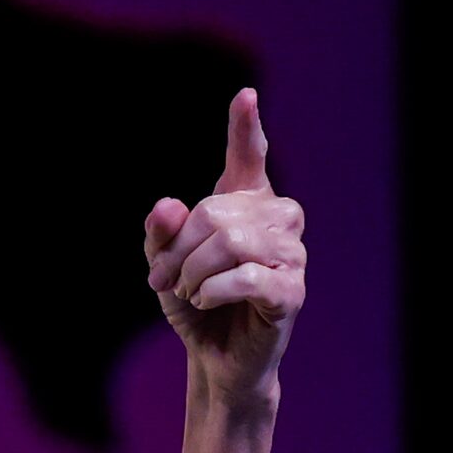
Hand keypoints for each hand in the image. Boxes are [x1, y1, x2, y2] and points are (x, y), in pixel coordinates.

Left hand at [142, 88, 305, 402]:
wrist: (214, 357)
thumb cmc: (194, 302)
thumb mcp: (163, 263)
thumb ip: (160, 232)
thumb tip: (168, 206)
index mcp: (246, 205)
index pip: (248, 158)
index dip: (245, 128)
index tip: (244, 95)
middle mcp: (276, 220)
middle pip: (216, 212)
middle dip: (177, 249)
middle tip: (162, 277)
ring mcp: (291, 254)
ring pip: (231, 242)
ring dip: (193, 272)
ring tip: (189, 290)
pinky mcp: (292, 290)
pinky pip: (245, 277)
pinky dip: (212, 291)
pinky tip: (208, 300)